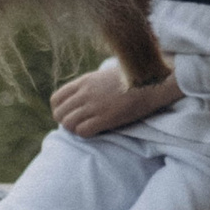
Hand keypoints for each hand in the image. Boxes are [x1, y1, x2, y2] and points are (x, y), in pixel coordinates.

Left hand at [50, 63, 182, 136]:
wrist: (153, 81)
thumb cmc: (134, 78)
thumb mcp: (106, 75)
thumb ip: (92, 85)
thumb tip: (85, 94)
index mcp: (85, 81)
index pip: (56, 98)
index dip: (60, 110)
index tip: (70, 114)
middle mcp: (85, 93)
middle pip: (59, 113)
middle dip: (66, 121)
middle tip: (78, 124)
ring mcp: (94, 105)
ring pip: (68, 124)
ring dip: (75, 129)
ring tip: (87, 128)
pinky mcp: (105, 118)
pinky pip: (82, 131)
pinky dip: (85, 134)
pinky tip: (96, 130)